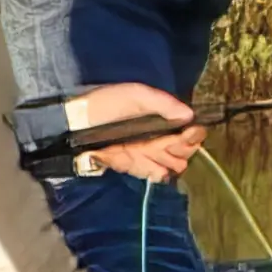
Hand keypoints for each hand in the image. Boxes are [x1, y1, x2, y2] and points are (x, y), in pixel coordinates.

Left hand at [65, 83, 204, 182]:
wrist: (78, 122)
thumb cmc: (108, 103)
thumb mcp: (136, 95)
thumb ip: (163, 103)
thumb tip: (189, 114)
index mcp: (166, 119)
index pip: (193, 133)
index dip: (192, 135)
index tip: (184, 133)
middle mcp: (163, 138)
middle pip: (187, 152)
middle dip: (177, 149)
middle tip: (160, 142)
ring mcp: (151, 155)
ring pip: (175, 166)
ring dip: (165, 160)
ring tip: (145, 150)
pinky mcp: (137, 167)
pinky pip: (157, 176)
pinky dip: (153, 171)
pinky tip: (140, 162)